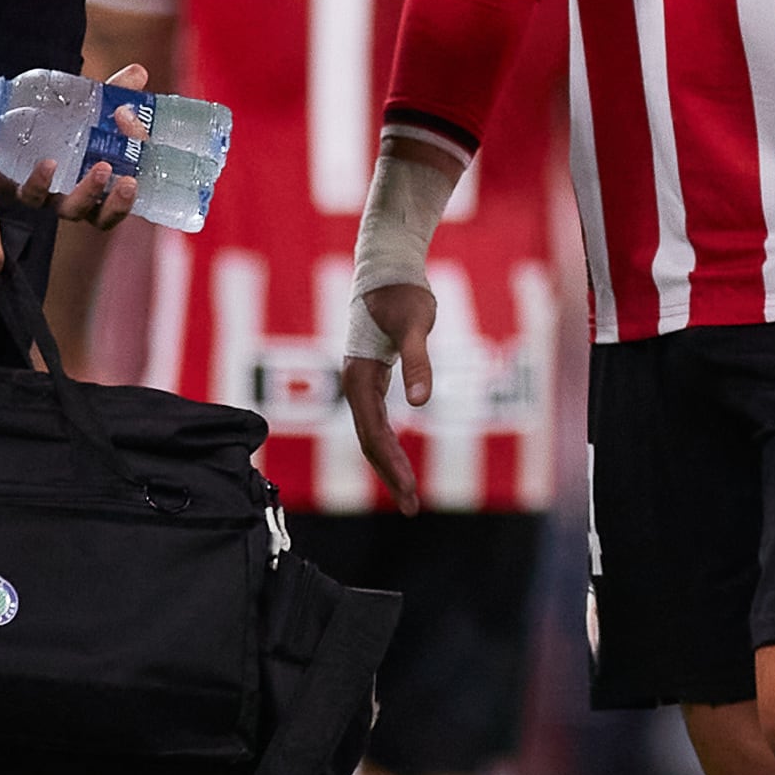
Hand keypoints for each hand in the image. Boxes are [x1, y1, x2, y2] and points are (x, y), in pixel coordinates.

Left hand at [0, 61, 149, 227]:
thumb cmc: (46, 123)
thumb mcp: (82, 106)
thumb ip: (111, 93)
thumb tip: (139, 73)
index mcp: (96, 183)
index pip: (123, 193)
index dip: (137, 174)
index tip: (142, 142)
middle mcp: (74, 197)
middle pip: (103, 217)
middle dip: (119, 203)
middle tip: (130, 180)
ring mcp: (48, 196)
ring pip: (71, 210)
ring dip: (89, 193)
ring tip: (102, 168)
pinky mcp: (18, 188)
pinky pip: (32, 194)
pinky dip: (42, 181)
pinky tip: (48, 163)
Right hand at [345, 279, 438, 506]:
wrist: (388, 268)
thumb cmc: (402, 293)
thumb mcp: (416, 326)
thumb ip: (418, 362)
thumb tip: (420, 403)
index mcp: (359, 377)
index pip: (373, 434)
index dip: (391, 465)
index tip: (410, 492)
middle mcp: (354, 384)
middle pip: (369, 441)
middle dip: (390, 475)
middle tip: (412, 507)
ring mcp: (360, 382)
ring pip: (370, 433)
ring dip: (388, 464)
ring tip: (408, 494)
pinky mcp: (371, 377)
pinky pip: (375, 420)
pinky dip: (388, 444)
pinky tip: (398, 459)